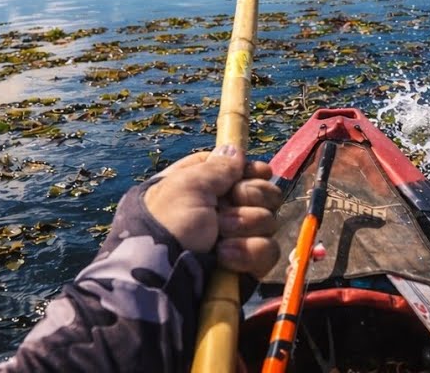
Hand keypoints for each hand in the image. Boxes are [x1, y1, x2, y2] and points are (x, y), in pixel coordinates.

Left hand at [145, 145, 281, 278]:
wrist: (163, 279)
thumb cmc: (169, 225)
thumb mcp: (187, 185)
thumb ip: (217, 167)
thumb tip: (235, 150)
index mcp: (200, 187)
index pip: (237, 170)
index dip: (250, 170)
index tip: (258, 172)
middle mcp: (218, 211)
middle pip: (260, 192)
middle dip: (251, 195)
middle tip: (234, 201)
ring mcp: (234, 240)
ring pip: (267, 220)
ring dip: (245, 224)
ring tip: (220, 236)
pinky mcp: (245, 267)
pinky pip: (266, 250)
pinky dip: (248, 251)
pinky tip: (226, 257)